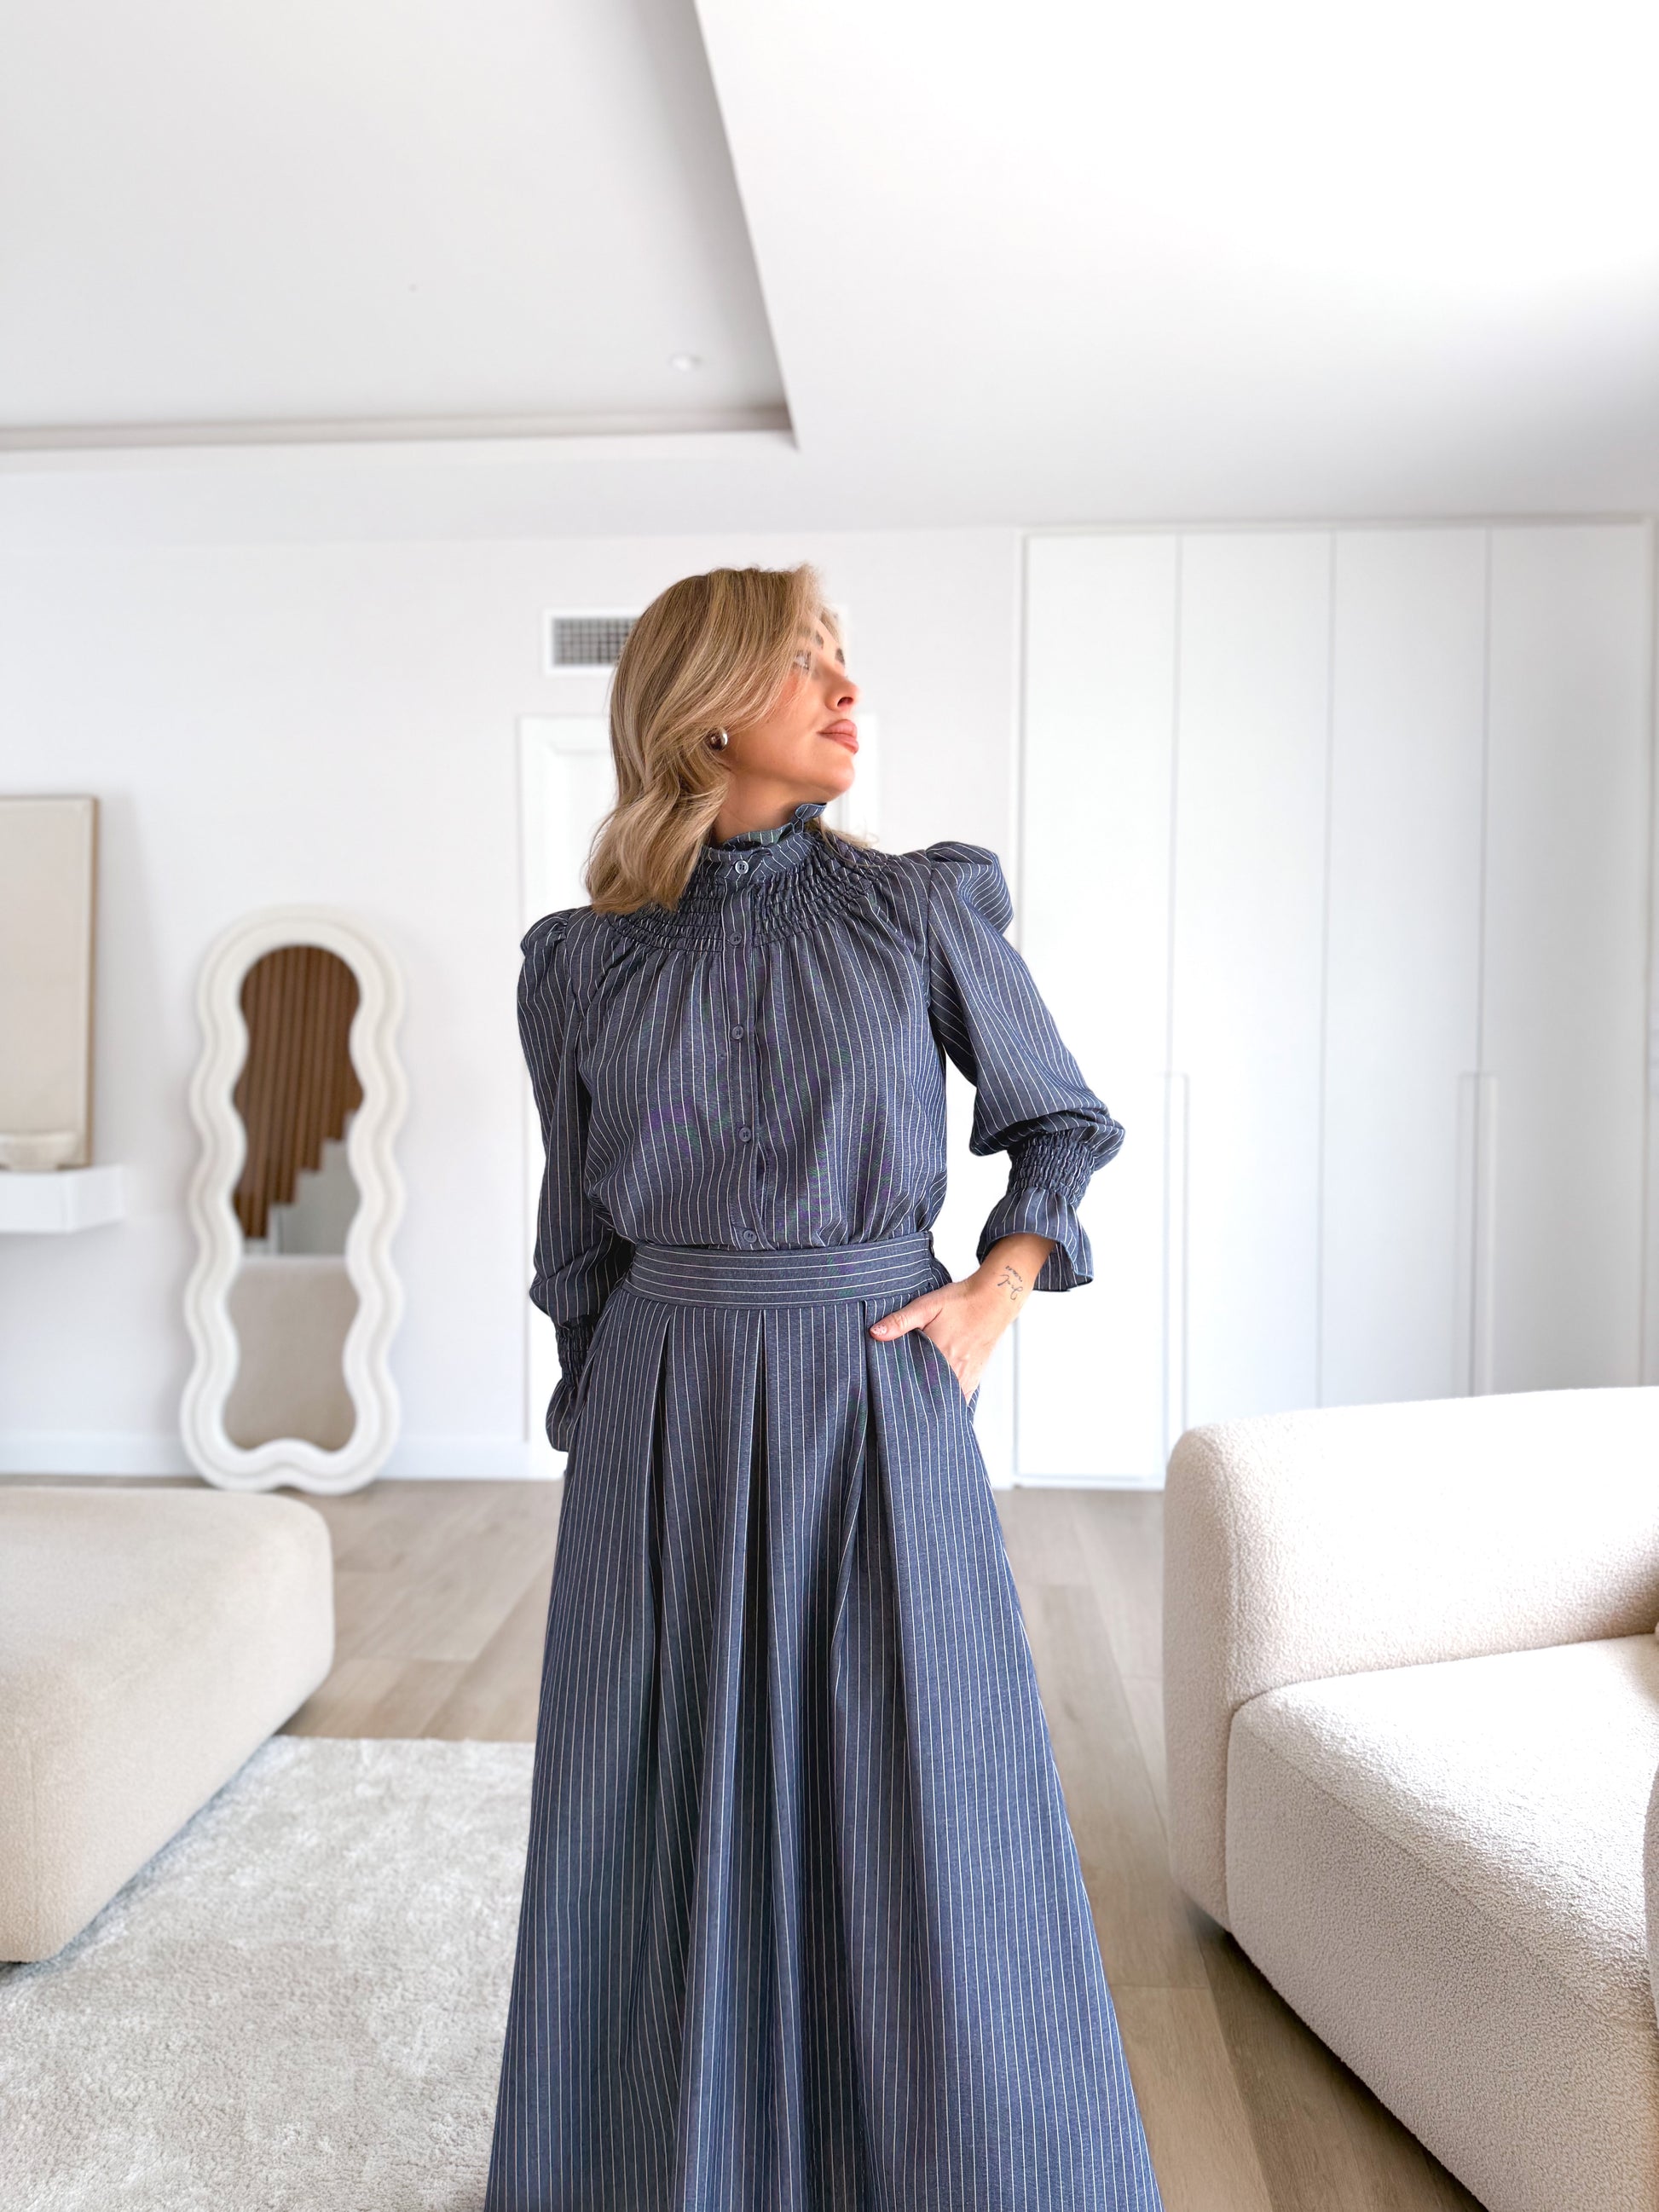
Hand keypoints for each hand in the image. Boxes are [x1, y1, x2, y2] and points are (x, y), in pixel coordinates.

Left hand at [868, 1234, 1054, 1401]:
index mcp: (937, 1354)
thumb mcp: (927, 1305)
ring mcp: (965, 1376)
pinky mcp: (974, 1377)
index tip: (888, 1394)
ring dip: (931, 1402)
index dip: (898, 1389)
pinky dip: (949, 1402)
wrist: (994, 1299)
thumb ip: (900, 1321)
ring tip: (916, 1404)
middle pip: (927, 1395)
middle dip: (912, 1399)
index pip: (911, 1383)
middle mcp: (953, 1370)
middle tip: (898, 1402)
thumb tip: (875, 1333)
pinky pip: (961, 1399)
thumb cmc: (961, 1301)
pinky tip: (938, 1403)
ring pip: (944, 1400)